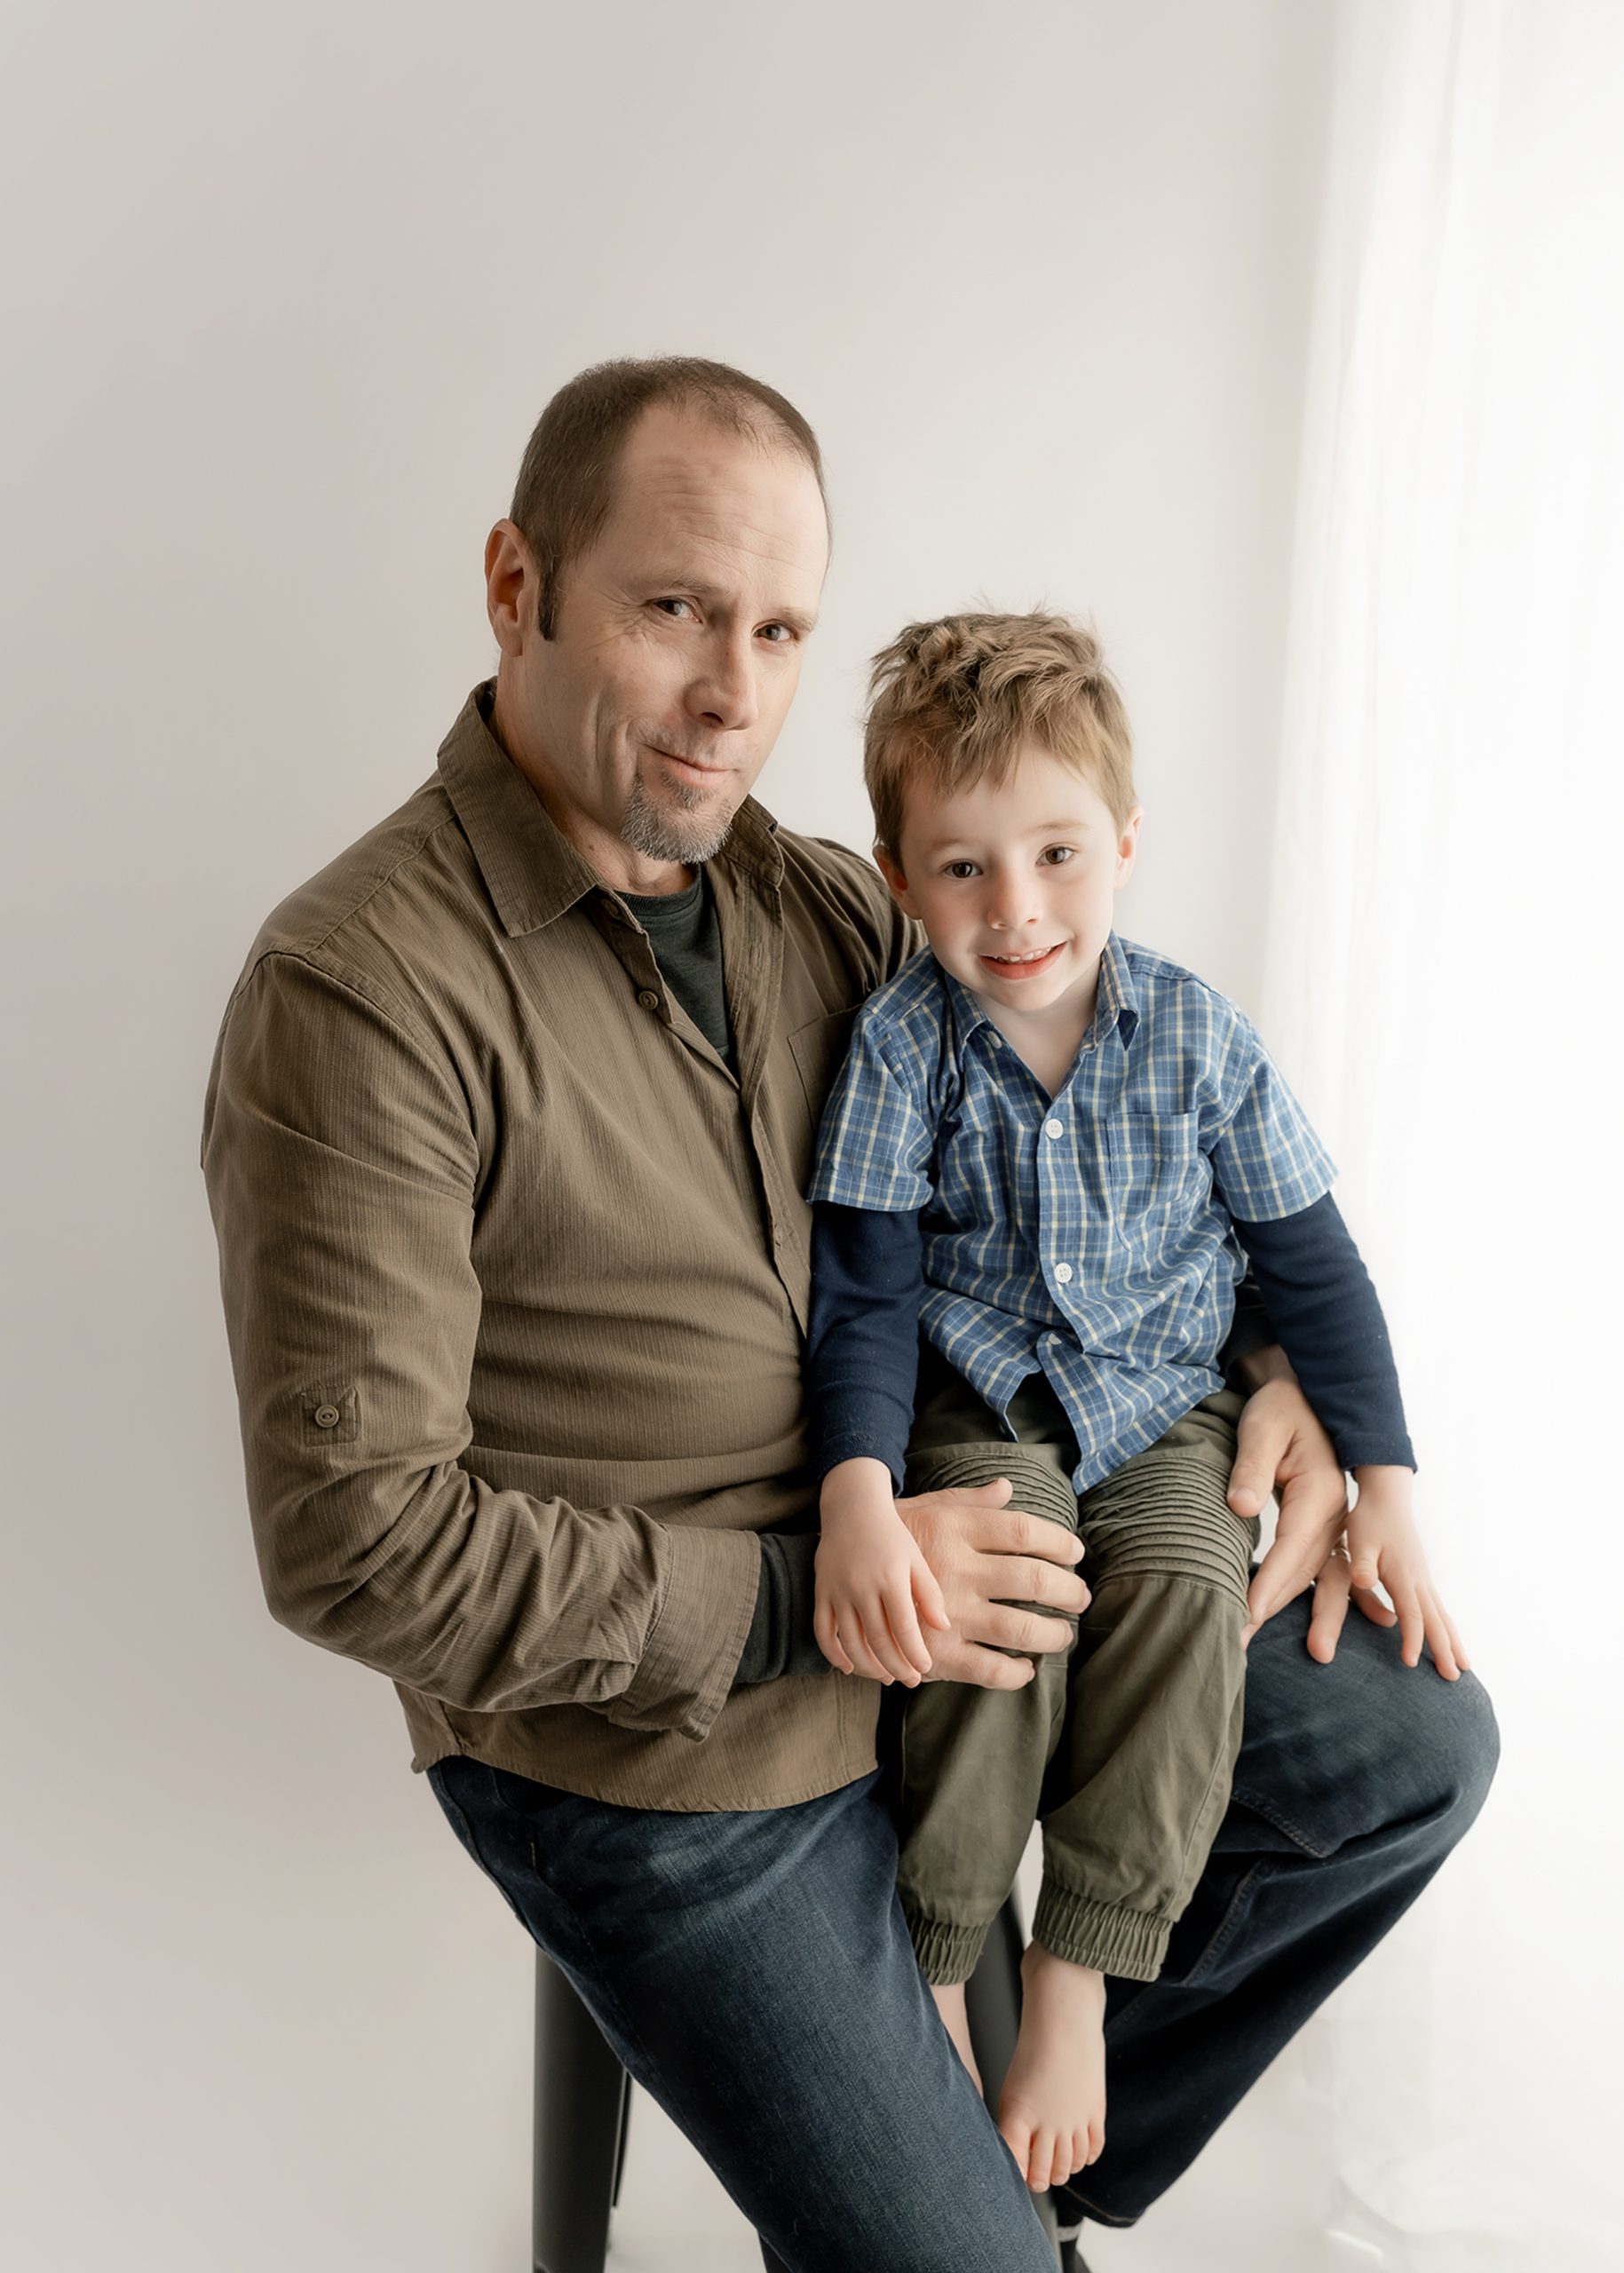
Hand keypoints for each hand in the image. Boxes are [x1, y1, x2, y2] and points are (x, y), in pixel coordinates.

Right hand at [815, 1465, 950, 1685]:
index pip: (903, 1626)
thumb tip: (943, 1628)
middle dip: (895, 1666)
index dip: (914, 1652)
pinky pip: (822, 1631)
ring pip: (850, 1641)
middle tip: (909, 1680)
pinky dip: (833, 1654)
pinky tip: (849, 1668)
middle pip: (877, 1639)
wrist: (852, 1509)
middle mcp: (861, 1586)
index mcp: (890, 1577)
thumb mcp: (916, 1559)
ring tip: (886, 1676)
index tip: (925, 1668)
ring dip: (868, 1666)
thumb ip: (929, 1593)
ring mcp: (837, 1590)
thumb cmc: (891, 1535)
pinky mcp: (821, 1592)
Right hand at [894, 1477, 1089, 1691]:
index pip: (1025, 1530)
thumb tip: (1008, 1488)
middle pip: (1035, 1579)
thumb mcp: (928, 1509)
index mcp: (956, 1529)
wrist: (841, 1572)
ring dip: (1053, 1634)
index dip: (1060, 1543)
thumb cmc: (893, 1537)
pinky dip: (1016, 1673)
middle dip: (1070, 1591)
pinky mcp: (937, 1653)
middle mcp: (957, 1569)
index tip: (1077, 1553)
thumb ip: (971, 1502)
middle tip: (1081, 1598)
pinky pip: (990, 1669)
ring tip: (1062, 1634)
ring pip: (1021, 1628)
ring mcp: (948, 1614)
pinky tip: (1025, 1667)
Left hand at [1229, 1370, 1380, 1656]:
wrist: (1304, 1396)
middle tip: (1240, 1644)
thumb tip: (1239, 1506)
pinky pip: (1323, 1570)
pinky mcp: (1325, 1527)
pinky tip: (1327, 1632)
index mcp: (1319, 1493)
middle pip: (1306, 1572)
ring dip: (1302, 1614)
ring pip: (1318, 1577)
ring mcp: (1334, 1523)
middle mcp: (1334, 1514)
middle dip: (1273, 1609)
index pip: (1290, 1548)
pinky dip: (1321, 1600)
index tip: (1247, 1613)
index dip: (1268, 1583)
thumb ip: (1250, 1467)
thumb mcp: (1261, 1429)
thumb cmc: (1279, 1410)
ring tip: (1270, 1646)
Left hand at [1345, 1467, 1468, 1679]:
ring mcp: (1424, 1578)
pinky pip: (1438, 1607)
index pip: (1412, 1613)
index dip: (1412, 1639)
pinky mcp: (1422, 1576)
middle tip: (1454, 1679)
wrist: (1387, 1497)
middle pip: (1436, 1620)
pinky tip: (1449, 1638)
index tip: (1411, 1663)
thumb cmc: (1369, 1520)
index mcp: (1403, 1574)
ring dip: (1452, 1641)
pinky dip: (1447, 1626)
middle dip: (1444, 1649)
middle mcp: (1419, 1579)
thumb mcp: (1359, 1539)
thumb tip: (1364, 1580)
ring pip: (1442, 1615)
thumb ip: (1361, 1563)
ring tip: (1464, 1667)